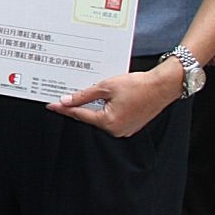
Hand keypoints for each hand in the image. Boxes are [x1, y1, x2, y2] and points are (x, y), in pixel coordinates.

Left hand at [47, 62, 181, 136]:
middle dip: (76, 107)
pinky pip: (110, 118)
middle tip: (61, 97)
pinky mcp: (130, 125)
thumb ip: (84, 95)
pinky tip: (96, 99)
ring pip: (99, 118)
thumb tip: (67, 101)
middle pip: (88, 118)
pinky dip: (102, 109)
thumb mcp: (106, 87)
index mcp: (109, 122)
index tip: (51, 105)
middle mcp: (116, 130)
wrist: (163, 86)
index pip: (79, 115)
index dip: (63, 108)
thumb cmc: (138, 85)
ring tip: (78, 96)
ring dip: (90, 107)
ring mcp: (124, 129)